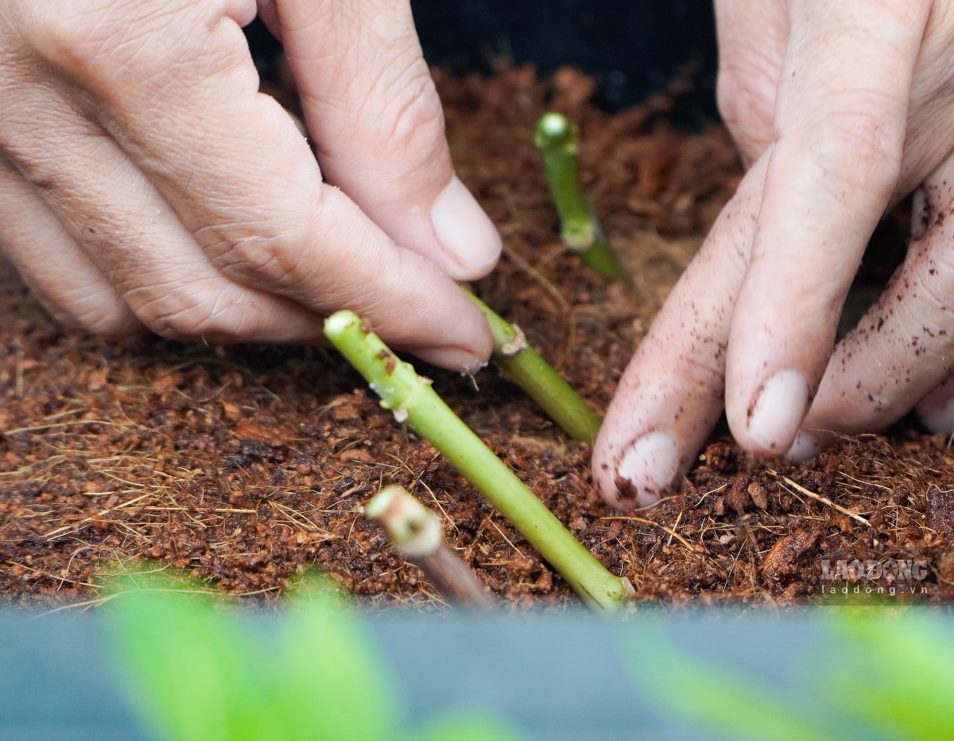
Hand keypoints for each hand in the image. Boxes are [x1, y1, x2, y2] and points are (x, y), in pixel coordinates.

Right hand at [0, 0, 501, 369]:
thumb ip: (385, 106)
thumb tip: (453, 249)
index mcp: (120, 40)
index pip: (286, 241)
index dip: (392, 304)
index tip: (470, 334)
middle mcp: (21, 97)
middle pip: (209, 290)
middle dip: (333, 318)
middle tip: (426, 305)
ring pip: (131, 300)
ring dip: (256, 311)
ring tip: (345, 276)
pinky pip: (61, 264)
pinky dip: (166, 277)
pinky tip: (238, 239)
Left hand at [594, 0, 953, 506]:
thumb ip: (770, 94)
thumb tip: (775, 210)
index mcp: (880, 14)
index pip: (823, 188)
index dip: (781, 315)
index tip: (743, 427)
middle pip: (922, 268)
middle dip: (835, 385)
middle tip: (758, 442)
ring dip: (936, 379)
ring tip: (856, 429)